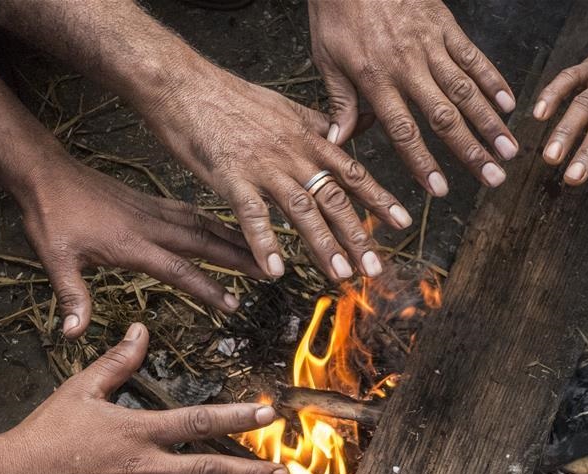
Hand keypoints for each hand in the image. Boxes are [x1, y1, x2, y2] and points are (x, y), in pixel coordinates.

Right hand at [0, 324, 285, 473]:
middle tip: (284, 473)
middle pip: (210, 471)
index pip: (199, 421)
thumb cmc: (45, 433)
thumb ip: (119, 361)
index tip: (269, 415)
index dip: (237, 417)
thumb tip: (141, 329)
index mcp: (140, 430)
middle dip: (251, 472)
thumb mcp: (82, 388)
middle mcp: (146, 468)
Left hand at [17, 163, 264, 338]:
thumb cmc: (52, 217)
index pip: (179, 270)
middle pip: (205, 243)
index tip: (233, 304)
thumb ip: (71, 296)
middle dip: (240, 258)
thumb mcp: (56, 259)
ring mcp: (156, 211)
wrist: (47, 174)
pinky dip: (216, 222)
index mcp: (132, 243)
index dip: (208, 288)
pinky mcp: (154, 203)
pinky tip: (228, 229)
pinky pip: (193, 213)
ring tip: (260, 251)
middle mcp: (152, 226)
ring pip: (205, 225)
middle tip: (269, 272)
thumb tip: (73, 333)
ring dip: (235, 239)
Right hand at [142, 66, 411, 281]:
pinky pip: (252, 215)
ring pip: (302, 210)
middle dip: (357, 236)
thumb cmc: (231, 97)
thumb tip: (356, 126)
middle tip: (375, 269)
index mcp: (308, 138)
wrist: (184, 83)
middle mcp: (293, 154)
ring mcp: (264, 166)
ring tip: (341, 275)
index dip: (378, 199)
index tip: (403, 222)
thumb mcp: (286, 105)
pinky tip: (274, 271)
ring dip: (323, 245)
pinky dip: (264, 243)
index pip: (352, 172)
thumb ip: (321, 123)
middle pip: (334, 198)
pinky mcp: (231, 177)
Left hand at [308, 0, 517, 193]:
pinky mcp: (445, 25)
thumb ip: (339, 101)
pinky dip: (493, 80)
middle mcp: (408, 67)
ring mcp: (430, 45)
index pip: (403, 131)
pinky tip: (510, 103)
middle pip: (445, 118)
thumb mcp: (326, 57)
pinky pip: (473, 56)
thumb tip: (338, 142)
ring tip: (510, 149)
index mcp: (376, 80)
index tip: (439, 189)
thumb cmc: (337, 10)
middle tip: (494, 178)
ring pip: (466, 91)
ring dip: (491, 123)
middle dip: (472, 152)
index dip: (422, 163)